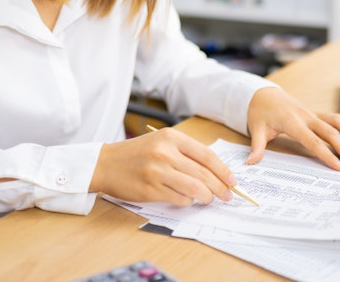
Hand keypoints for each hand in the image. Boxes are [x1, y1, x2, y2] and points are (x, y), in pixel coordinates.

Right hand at [90, 127, 235, 205]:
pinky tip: (189, 200)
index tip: (232, 180)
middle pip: (203, 173)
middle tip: (228, 195)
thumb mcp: (161, 142)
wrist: (106, 163)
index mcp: (171, 137)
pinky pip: (179, 199)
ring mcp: (157, 171)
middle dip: (220, 186)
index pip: (206, 155)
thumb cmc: (137, 153)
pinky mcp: (150, 189)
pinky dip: (188, 201)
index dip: (223, 170)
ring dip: (207, 196)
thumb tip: (215, 170)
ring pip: (194, 188)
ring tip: (211, 199)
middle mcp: (165, 152)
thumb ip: (185, 152)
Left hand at [246, 86, 339, 170]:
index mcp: (291, 121)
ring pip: (335, 121)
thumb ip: (257, 147)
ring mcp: (311, 112)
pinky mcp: (313, 112)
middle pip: (329, 132)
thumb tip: (251, 162)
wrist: (261, 94)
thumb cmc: (259, 111)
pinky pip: (333, 118)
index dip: (327, 155)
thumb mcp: (256, 128)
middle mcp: (304, 116)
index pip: (313, 141)